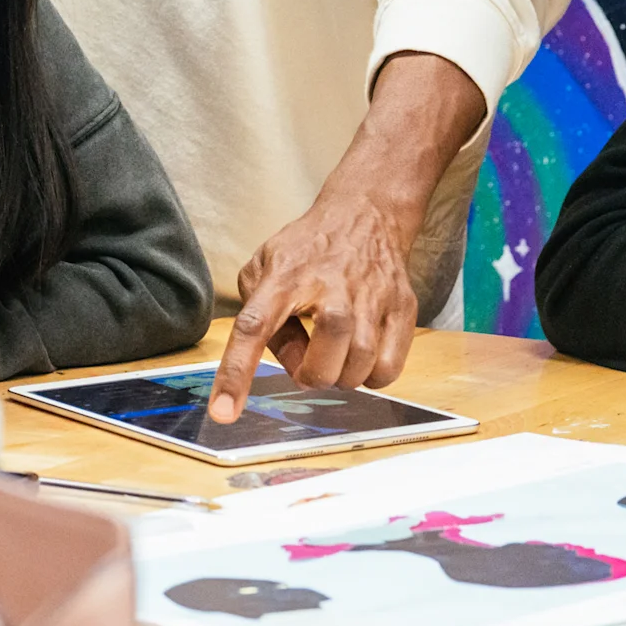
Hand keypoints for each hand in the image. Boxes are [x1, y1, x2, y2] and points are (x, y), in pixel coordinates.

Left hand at [214, 193, 417, 422]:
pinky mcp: (402, 306)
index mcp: (283, 278)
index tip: (223, 413)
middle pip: (322, 362)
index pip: (254, 327)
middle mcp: (330, 286)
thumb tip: (291, 367)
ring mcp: (371, 296)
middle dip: (312, 376)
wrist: (366, 212)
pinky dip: (374, 377)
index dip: (236, 374)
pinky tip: (364, 359)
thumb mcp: (264, 268)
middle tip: (311, 363)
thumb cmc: (308, 248)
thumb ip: (264, 322)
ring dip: (343, 378)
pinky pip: (389, 368)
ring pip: (359, 368)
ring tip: (338, 357)